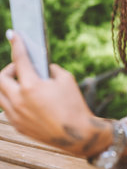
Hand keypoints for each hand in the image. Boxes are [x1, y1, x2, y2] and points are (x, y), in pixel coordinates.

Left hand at [0, 31, 112, 157]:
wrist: (78, 135)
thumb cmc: (74, 105)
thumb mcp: (66, 79)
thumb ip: (51, 69)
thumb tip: (42, 68)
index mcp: (31, 86)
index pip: (19, 59)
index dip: (16, 44)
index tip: (13, 34)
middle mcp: (18, 101)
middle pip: (0, 78)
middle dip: (9, 69)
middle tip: (20, 68)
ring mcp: (15, 115)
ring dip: (7, 85)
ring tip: (21, 84)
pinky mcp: (17, 126)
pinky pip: (6, 109)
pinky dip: (11, 100)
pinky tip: (25, 99)